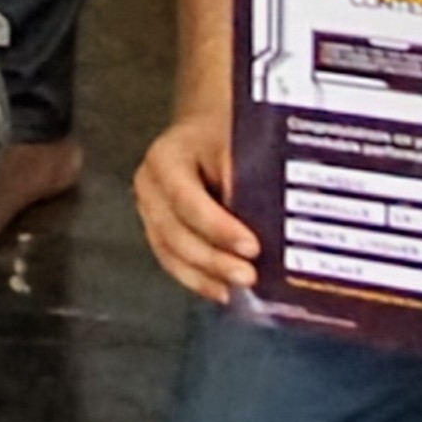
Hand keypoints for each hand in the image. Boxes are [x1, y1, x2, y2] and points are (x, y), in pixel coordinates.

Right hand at [133, 107, 257, 304]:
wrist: (203, 131)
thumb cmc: (224, 135)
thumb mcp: (237, 143)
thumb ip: (247, 178)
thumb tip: (272, 222)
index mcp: (166, 157)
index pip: (187, 199)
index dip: (218, 228)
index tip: (251, 246)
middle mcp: (150, 186)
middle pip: (176, 232)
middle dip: (213, 259)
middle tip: (248, 275)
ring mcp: (148, 211)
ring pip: (171, 252)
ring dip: (205, 275)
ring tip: (236, 289)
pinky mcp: (156, 231)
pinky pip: (172, 261)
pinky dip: (196, 280)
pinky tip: (220, 291)